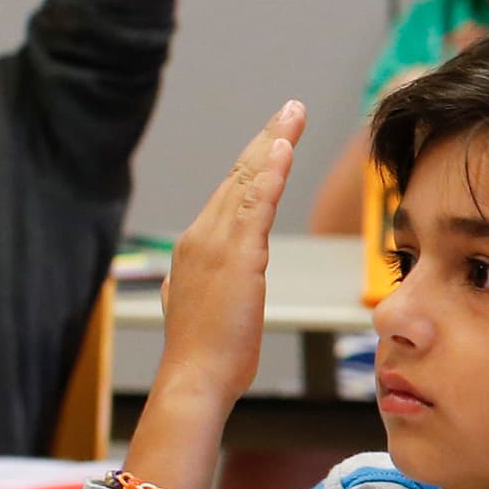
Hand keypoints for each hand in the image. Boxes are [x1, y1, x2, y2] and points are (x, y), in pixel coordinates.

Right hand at [129, 103, 305, 488]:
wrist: (195, 378)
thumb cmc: (207, 354)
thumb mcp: (208, 306)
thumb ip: (210, 281)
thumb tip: (219, 274)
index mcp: (195, 246)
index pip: (231, 194)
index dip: (255, 163)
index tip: (274, 138)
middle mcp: (201, 236)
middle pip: (239, 177)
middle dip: (266, 140)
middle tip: (291, 110)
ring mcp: (215, 242)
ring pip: (249, 181)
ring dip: (273, 144)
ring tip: (293, 116)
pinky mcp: (236, 255)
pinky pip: (257, 204)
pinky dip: (270, 173)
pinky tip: (283, 148)